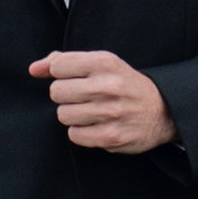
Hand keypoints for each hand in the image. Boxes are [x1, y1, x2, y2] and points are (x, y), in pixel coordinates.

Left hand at [29, 50, 175, 153]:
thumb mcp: (102, 63)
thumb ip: (65, 61)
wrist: (164, 110)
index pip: (58, 66)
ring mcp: (110, 112)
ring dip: (73, 115)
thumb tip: (34, 69)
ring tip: (90, 112)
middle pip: (56, 92)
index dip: (60, 74)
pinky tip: (95, 126)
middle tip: (82, 97)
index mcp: (105, 62)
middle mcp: (108, 86)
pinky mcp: (111, 136)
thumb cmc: (125, 84)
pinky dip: (81, 132)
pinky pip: (74, 135)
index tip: (72, 78)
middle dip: (65, 96)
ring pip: (63, 115)